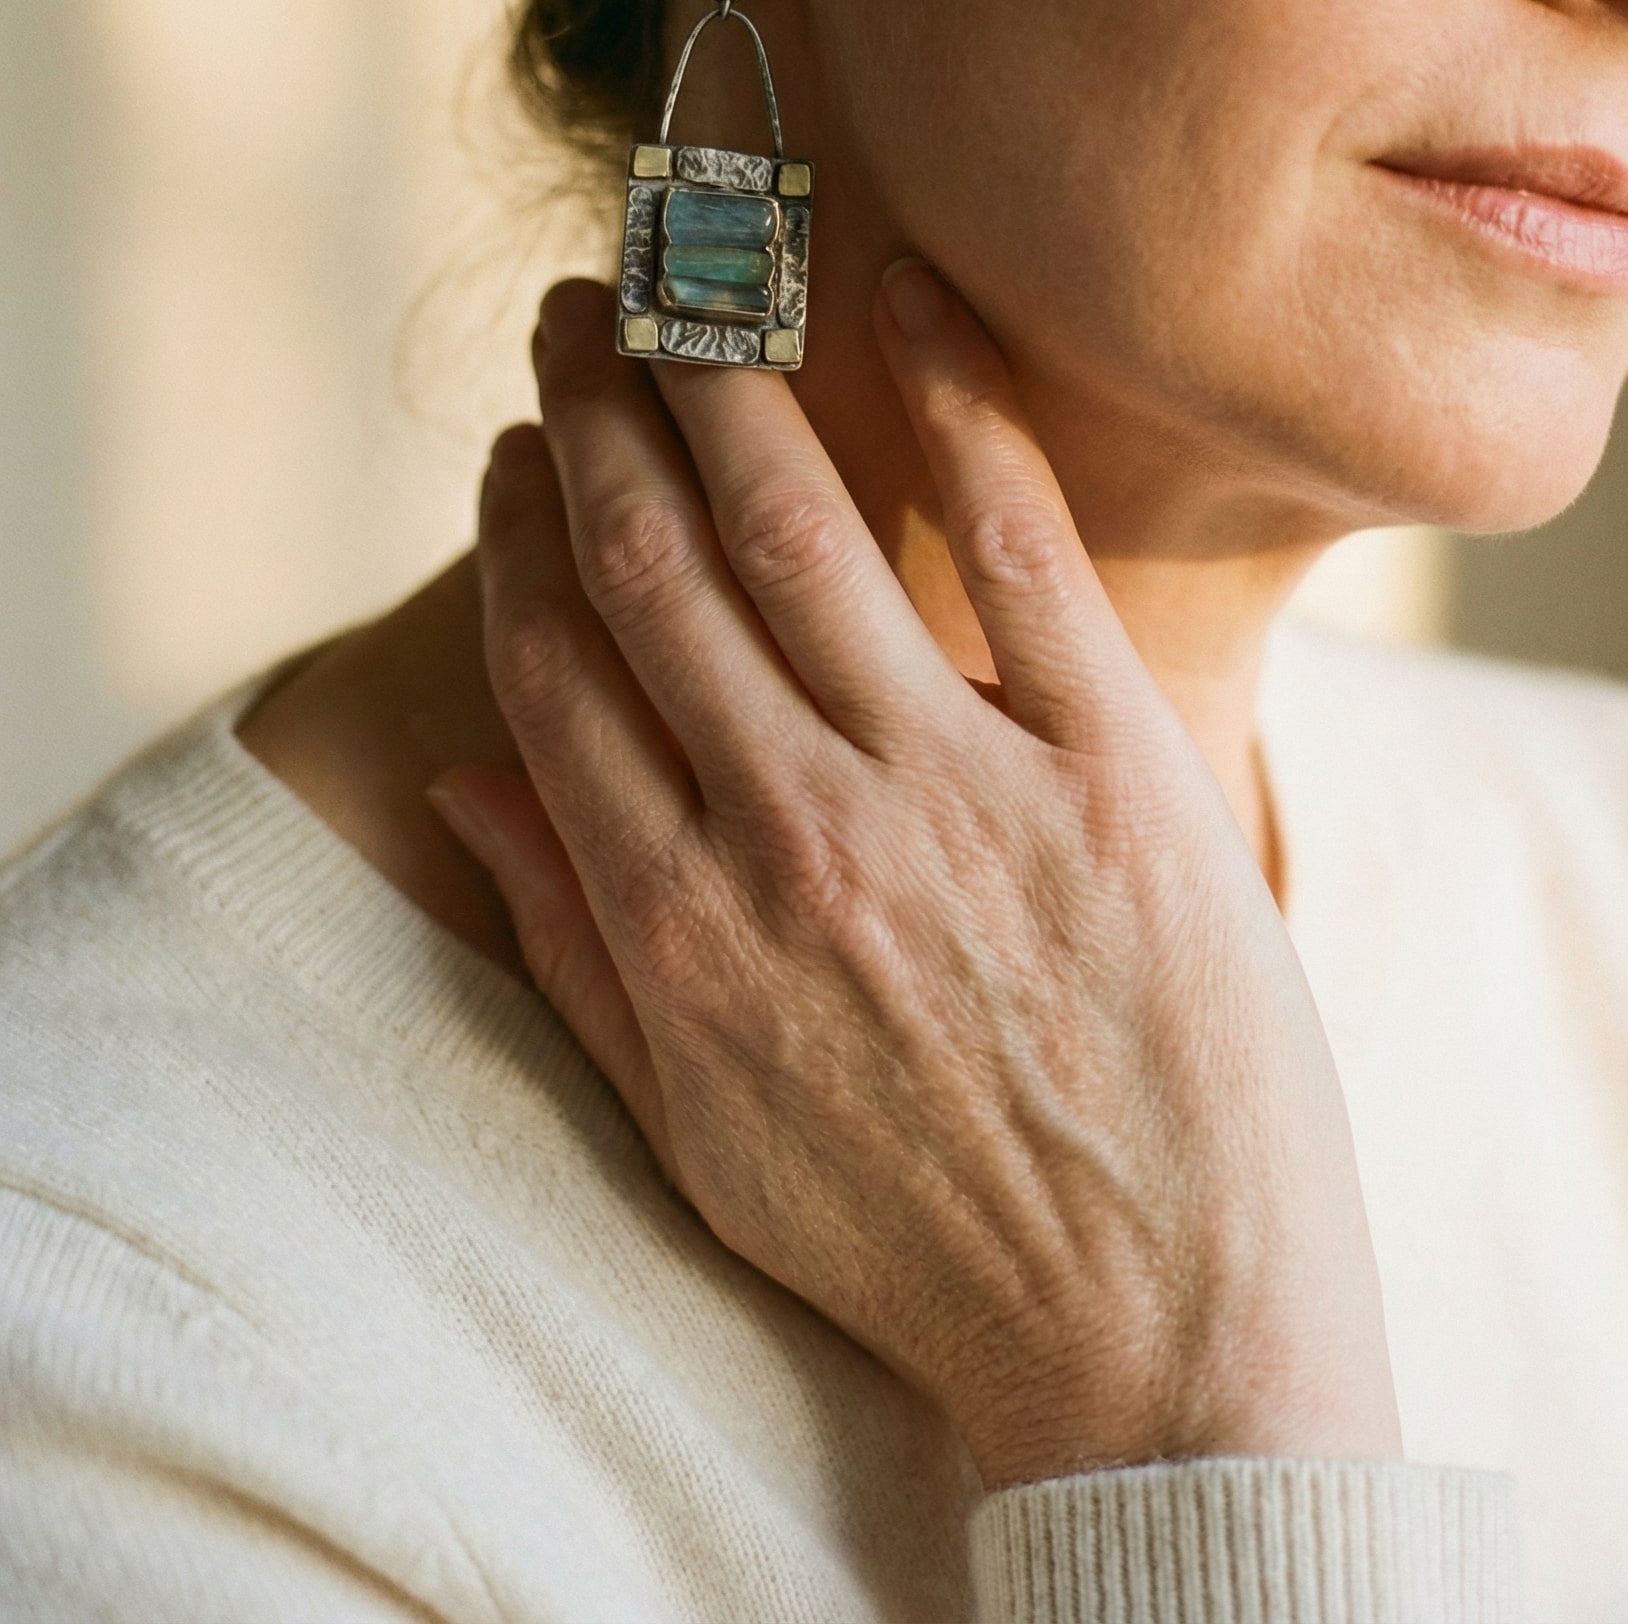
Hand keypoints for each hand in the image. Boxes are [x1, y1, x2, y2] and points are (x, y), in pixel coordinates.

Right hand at [432, 266, 1398, 1488]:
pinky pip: (1027, 547)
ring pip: (803, 531)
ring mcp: (962, 794)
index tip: (509, 452)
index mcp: (685, 927)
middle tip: (579, 310)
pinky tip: (906, 298)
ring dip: (724, 379)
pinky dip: (958, 406)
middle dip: (596, 412)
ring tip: (686, 281)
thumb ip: (574, 948)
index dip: (520, 533)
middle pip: (656, 567)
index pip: (560, 667)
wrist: (1161, 1350)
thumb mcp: (703, 1133)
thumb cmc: (926, 1245)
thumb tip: (463, 782)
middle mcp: (800, 837)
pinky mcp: (1120, 774)